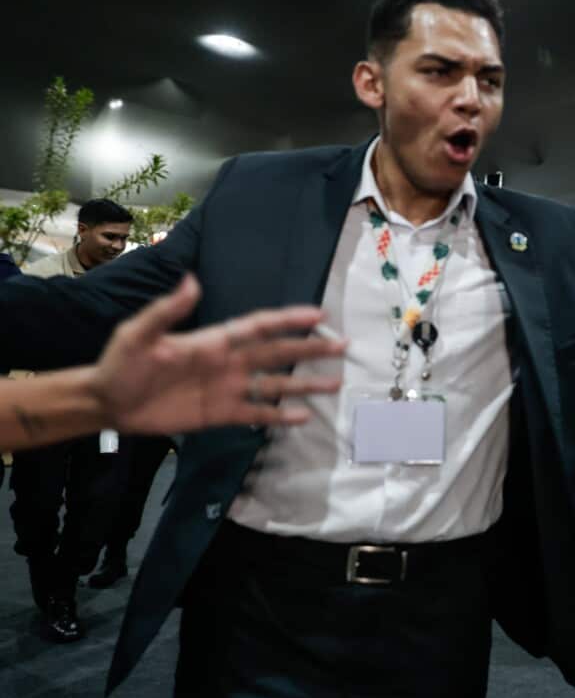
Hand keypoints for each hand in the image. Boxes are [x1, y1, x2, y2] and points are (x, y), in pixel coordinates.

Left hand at [90, 275, 346, 433]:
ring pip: (275, 384)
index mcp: (214, 341)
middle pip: (278, 353)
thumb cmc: (120, 363)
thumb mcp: (138, 334)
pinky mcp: (220, 414)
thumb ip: (167, 311)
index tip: (318, 315)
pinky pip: (257, 413)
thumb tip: (192, 280)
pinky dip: (280, 415)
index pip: (259, 328)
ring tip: (335, 382)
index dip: (288, 321)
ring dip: (305, 383)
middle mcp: (228, 362)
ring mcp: (227, 389)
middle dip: (310, 349)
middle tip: (343, 345)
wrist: (107, 402)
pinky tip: (303, 417)